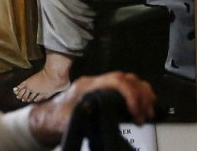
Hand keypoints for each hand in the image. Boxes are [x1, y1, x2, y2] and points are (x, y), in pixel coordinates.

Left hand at [28, 72, 155, 147]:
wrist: (49, 118)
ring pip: (127, 81)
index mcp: (88, 85)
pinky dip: (137, 96)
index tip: (136, 110)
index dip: (130, 93)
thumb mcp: (70, 119)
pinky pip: (125, 88)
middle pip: (125, 78)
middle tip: (147, 112)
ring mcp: (99, 86)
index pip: (115, 80)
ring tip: (147, 111)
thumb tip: (98, 112)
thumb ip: (84, 113)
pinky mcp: (103, 93)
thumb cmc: (57, 118)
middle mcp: (95, 82)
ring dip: (142, 94)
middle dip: (141, 94)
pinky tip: (141, 109)